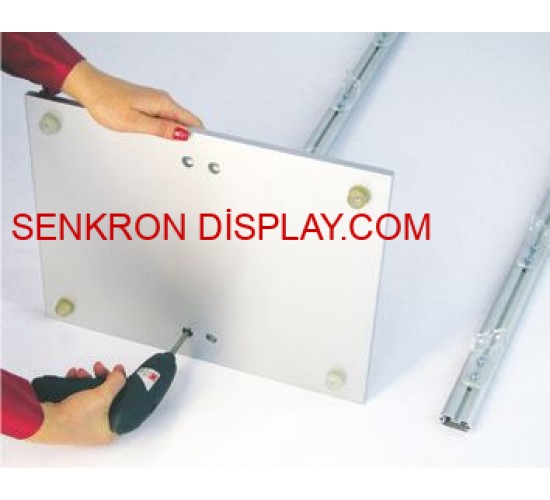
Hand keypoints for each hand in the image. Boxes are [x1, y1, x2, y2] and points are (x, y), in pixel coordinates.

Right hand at [28, 362, 125, 444]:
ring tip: (80, 371)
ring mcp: (82, 423)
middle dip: (102, 378)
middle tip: (98, 367)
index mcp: (110, 431)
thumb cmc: (75, 415)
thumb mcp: (103, 396)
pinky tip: (71, 375)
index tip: (119, 373)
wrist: (42, 421)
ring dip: (87, 379)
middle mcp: (97, 430)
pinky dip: (76, 384)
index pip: (123, 405)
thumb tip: (120, 374)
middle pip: (108, 397)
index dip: (123, 387)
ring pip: (92, 395)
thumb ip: (116, 383)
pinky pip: (78, 397)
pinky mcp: (69, 417)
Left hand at [61, 61, 202, 139]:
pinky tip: (152, 135)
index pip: (192, 121)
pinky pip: (162, 118)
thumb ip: (161, 129)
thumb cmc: (106, 102)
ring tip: (163, 145)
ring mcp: (155, 101)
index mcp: (163, 103)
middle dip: (185, 138)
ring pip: (173, 121)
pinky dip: (162, 129)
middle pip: (185, 122)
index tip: (197, 150)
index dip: (198, 136)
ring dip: (172, 134)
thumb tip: (182, 134)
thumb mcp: (135, 122)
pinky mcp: (147, 104)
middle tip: (179, 154)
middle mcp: (162, 100)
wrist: (90, 88)